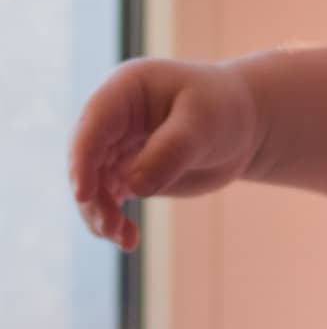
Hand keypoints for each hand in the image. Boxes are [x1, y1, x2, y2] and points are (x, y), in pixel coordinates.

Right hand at [68, 59, 261, 250]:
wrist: (243, 125)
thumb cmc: (224, 110)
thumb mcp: (204, 123)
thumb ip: (171, 151)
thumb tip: (134, 186)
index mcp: (127, 88)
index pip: (94, 123)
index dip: (82, 158)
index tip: (83, 194)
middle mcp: (113, 116)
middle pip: (84, 159)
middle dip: (92, 196)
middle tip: (114, 228)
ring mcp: (115, 146)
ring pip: (90, 186)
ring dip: (100, 215)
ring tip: (127, 240)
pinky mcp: (124, 173)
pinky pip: (105, 201)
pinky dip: (111, 222)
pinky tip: (129, 241)